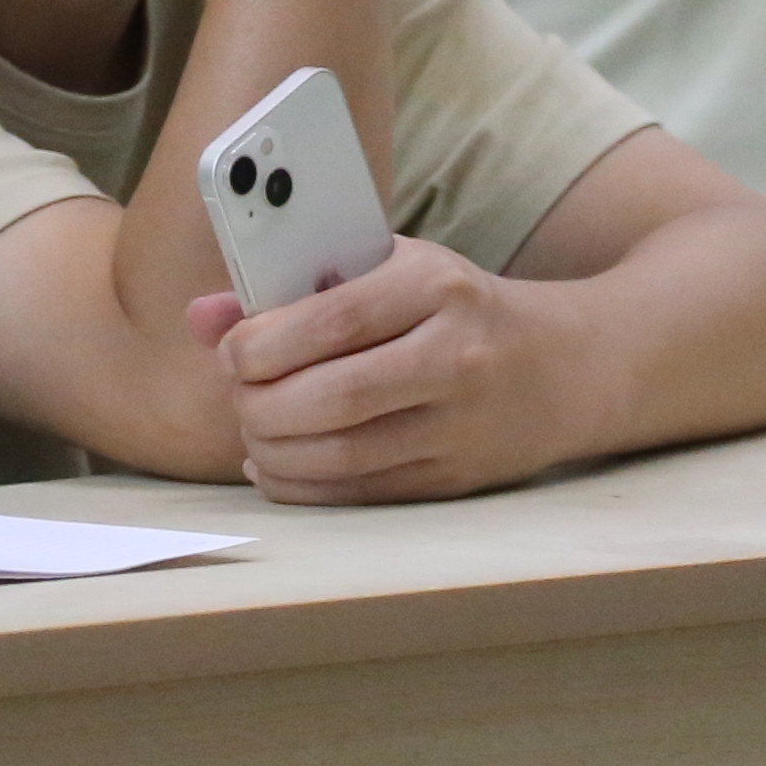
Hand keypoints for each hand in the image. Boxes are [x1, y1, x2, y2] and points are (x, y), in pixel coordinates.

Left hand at [181, 237, 572, 502]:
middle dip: (259, 404)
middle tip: (240, 394)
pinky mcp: (453, 479)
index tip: (230, 352)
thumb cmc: (456, 308)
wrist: (564, 366)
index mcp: (436, 286)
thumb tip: (201, 319)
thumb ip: (293, 288)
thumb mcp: (390, 270)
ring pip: (339, 455)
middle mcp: (454, 356)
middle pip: (329, 396)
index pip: (332, 319)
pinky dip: (299, 487)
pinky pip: (356, 495)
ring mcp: (458, 425)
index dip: (261, 344)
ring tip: (256, 430)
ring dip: (273, 450)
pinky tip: (276, 466)